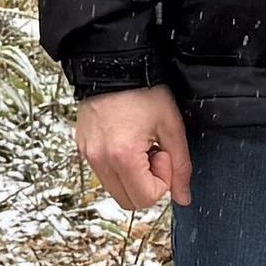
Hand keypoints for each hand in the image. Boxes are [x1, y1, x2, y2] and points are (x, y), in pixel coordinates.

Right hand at [76, 88, 192, 213]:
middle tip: (153, 153)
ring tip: (140, 145)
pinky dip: (118, 166)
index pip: (145, 198)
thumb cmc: (143, 90)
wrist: (113, 63)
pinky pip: (103, 173)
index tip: (162, 153)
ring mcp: (88, 154)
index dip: (162, 181)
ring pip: (115, 189)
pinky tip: (127, 141)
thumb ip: (181, 166)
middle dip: (147, 184)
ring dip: (133, 176)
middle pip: (128, 201)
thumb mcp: (171, 127)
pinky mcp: (82, 147)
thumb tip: (183, 198)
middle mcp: (99, 159)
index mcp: (122, 156)